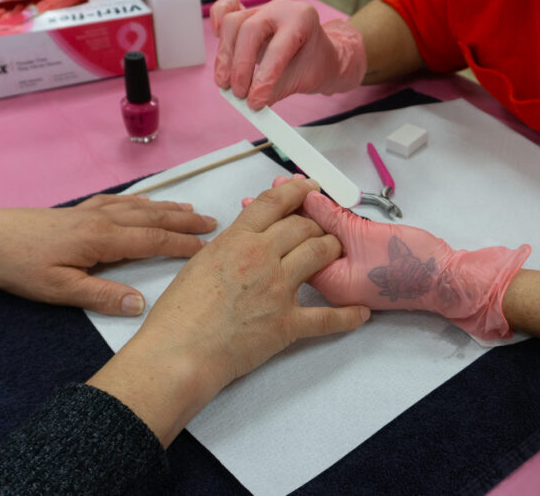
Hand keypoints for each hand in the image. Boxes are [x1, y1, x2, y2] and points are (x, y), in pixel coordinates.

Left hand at [0, 195, 217, 315]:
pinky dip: (140, 201)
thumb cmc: (19, 267)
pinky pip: (119, 201)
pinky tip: (144, 203)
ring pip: (138, 207)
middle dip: (184, 221)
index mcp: (102, 239)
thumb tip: (142, 305)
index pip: (153, 241)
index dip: (183, 245)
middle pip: (152, 218)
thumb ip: (102, 296)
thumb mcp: (59, 290)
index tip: (210, 249)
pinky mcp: (76, 210)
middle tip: (214, 223)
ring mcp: (89, 212)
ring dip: (166, 209)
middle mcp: (101, 220)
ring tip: (189, 209)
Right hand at [87, 178, 370, 445]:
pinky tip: (360, 313)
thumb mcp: (199, 264)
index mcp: (236, 240)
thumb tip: (244, 239)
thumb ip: (227, 247)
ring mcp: (278, 289)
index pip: (274, 203)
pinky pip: (327, 317)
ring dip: (333, 249)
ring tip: (337, 252)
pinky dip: (348, 316)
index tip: (310, 187)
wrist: (179, 353)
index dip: (297, 190)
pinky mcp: (287, 323)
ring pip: (320, 254)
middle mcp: (261, 257)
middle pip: (303, 226)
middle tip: (323, 225)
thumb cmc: (178, 313)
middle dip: (317, 222)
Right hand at [210, 0, 366, 109]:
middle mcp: (280, 8)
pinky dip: (217, 22)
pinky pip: (225, 9)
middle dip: (241, 66)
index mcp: (302, 18)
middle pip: (249, 30)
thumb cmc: (313, 64)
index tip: (255, 101)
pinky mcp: (245, 14)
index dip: (264, 78)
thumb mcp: (303, 80)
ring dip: (225, 56)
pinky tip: (217, 40)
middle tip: (239, 93)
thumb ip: (276, 90)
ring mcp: (261, 9)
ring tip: (226, 83)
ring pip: (232, 23)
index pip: (278, 48)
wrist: (317, 55)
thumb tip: (251, 102)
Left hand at [302, 191, 530, 339]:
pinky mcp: (357, 269)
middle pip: (301, 247)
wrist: (444, 278)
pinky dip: (327, 227)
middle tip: (282, 184)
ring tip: (297, 189)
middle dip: (292, 214)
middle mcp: (334, 284)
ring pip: (317, 245)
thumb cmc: (413, 264)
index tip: (276, 189)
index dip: (284, 216)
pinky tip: (320, 207)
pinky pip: (334, 247)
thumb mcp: (365, 234)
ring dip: (309, 217)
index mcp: (332, 284)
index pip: (294, 249)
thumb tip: (306, 199)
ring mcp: (345, 278)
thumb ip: (332, 217)